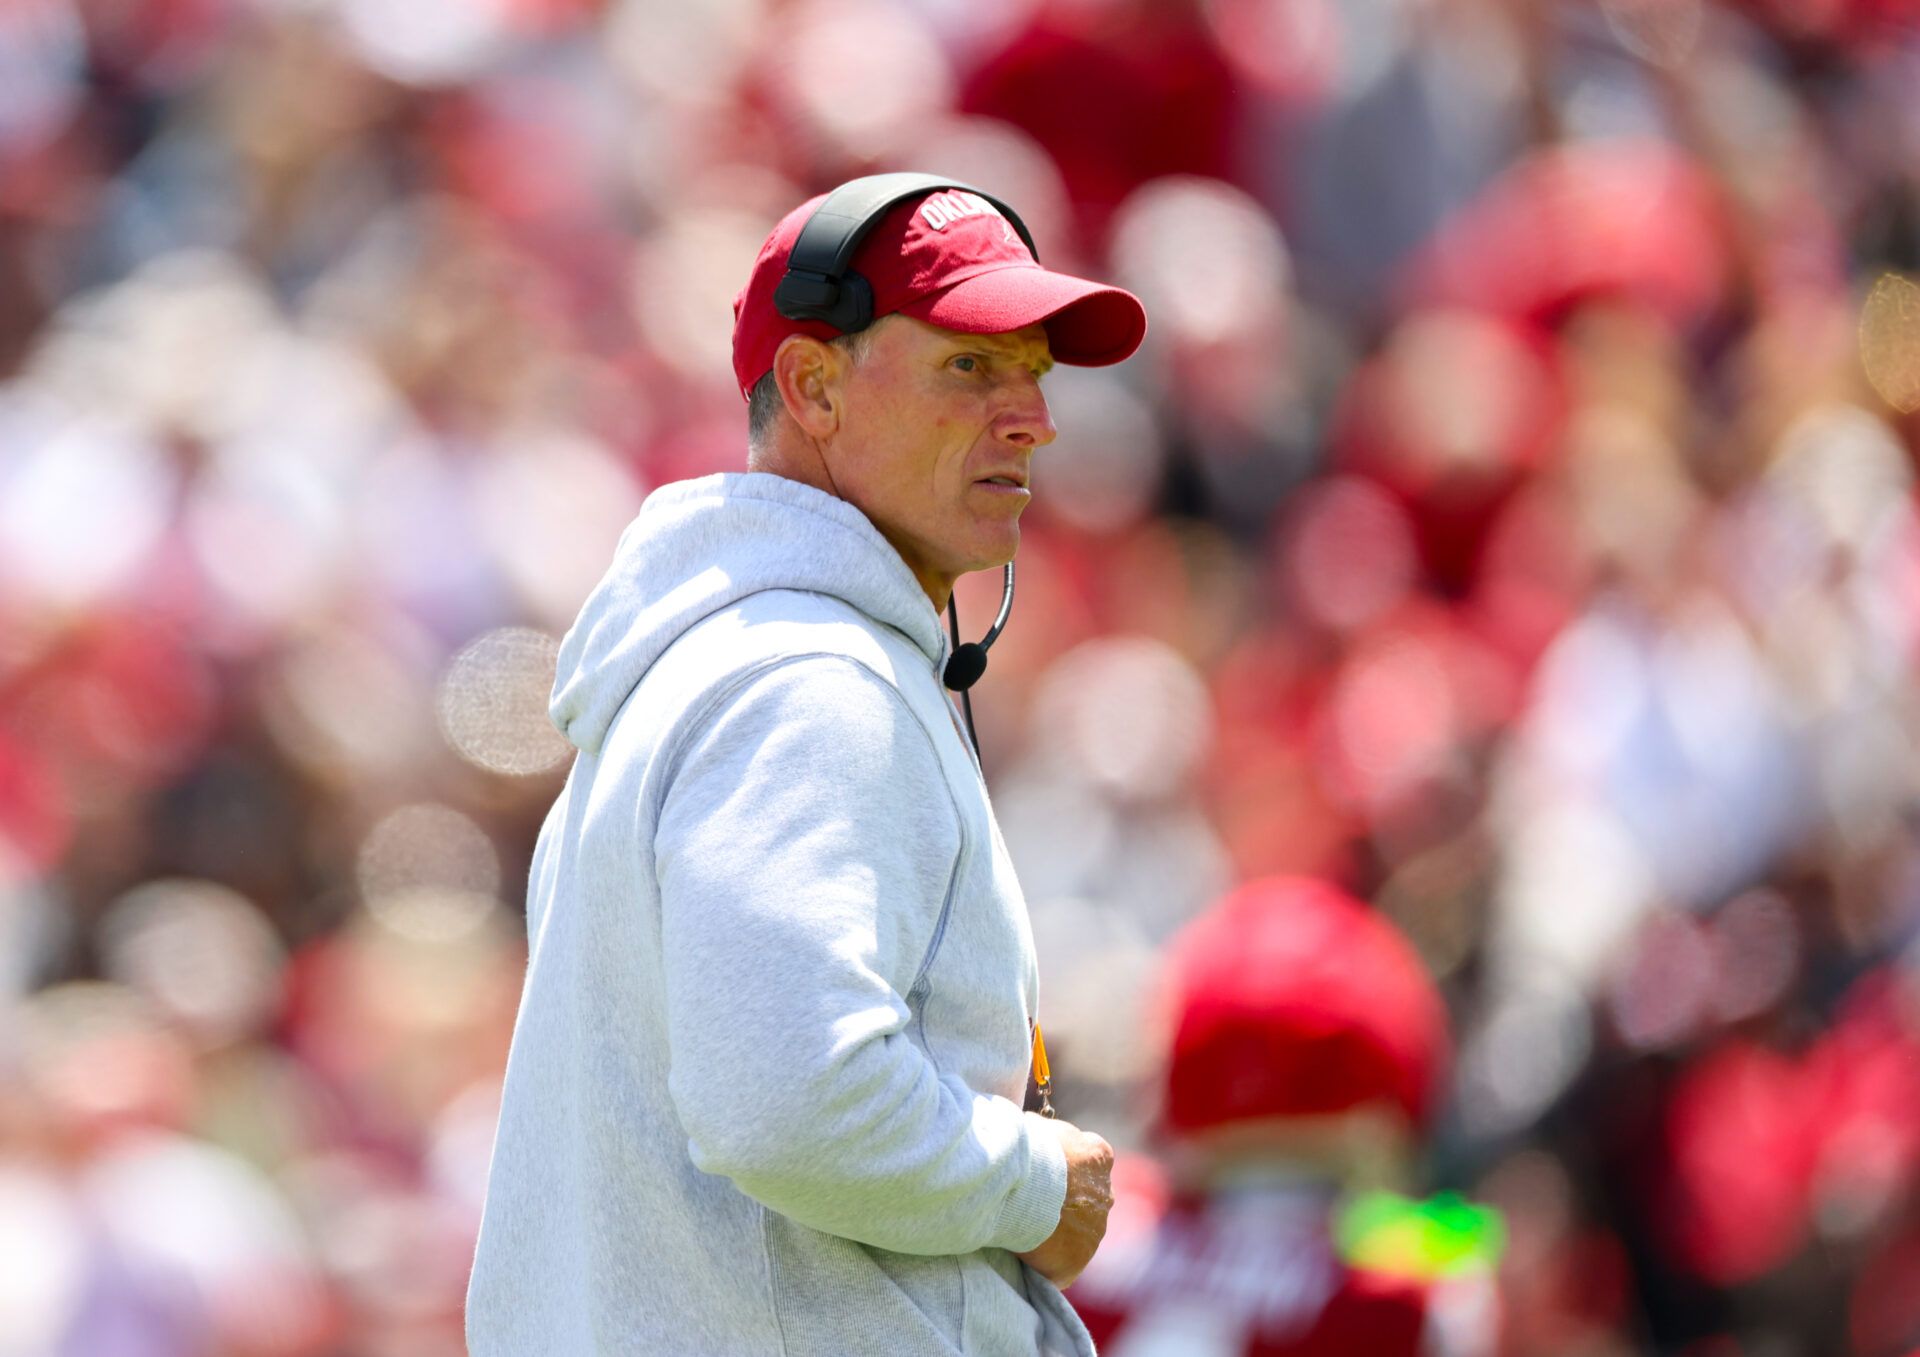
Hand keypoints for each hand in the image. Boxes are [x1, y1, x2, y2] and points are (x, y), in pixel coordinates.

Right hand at [1015, 1118, 1112, 1288]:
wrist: (1025, 1183)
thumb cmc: (1027, 1148)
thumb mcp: (1040, 1126)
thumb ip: (1046, 1133)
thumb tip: (1034, 1130)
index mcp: (1099, 1156)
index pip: (1088, 1162)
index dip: (1064, 1168)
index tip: (1042, 1172)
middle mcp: (1105, 1194)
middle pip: (1086, 1201)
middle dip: (1066, 1203)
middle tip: (1032, 1203)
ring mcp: (1095, 1230)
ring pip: (1077, 1234)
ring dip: (1057, 1233)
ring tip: (1023, 1228)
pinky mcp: (1077, 1261)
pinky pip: (1061, 1265)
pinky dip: (1046, 1262)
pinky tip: (1024, 1255)